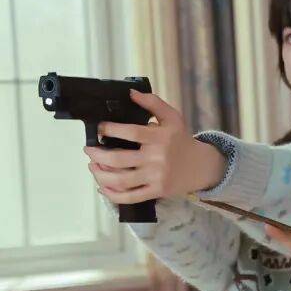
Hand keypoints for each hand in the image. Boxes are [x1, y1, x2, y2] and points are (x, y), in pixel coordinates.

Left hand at [84, 89, 225, 204]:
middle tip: (88, 150)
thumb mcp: (172, 117)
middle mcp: (157, 159)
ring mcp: (156, 177)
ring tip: (93, 166)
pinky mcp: (157, 192)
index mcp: (159, 138)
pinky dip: (112, 194)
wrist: (202, 165)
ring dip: (100, 174)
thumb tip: (131, 92)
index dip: (109, 130)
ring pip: (120, 180)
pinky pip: (130, 197)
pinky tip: (103, 187)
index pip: (129, 132)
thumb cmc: (181, 140)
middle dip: (97, 154)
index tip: (100, 129)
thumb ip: (153, 103)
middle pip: (118, 159)